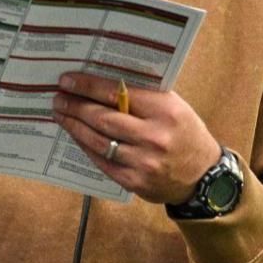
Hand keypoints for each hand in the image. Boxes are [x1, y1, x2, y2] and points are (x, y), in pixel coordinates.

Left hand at [52, 72, 220, 203]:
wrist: (202, 175)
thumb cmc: (184, 132)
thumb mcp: (173, 106)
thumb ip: (143, 95)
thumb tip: (103, 82)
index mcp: (164, 110)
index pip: (118, 93)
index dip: (89, 87)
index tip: (68, 81)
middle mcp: (154, 136)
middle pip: (103, 118)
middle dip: (76, 107)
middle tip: (59, 98)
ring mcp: (143, 162)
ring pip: (99, 141)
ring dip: (75, 127)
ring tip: (61, 115)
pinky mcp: (135, 181)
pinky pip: (103, 162)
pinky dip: (87, 147)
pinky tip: (77, 136)